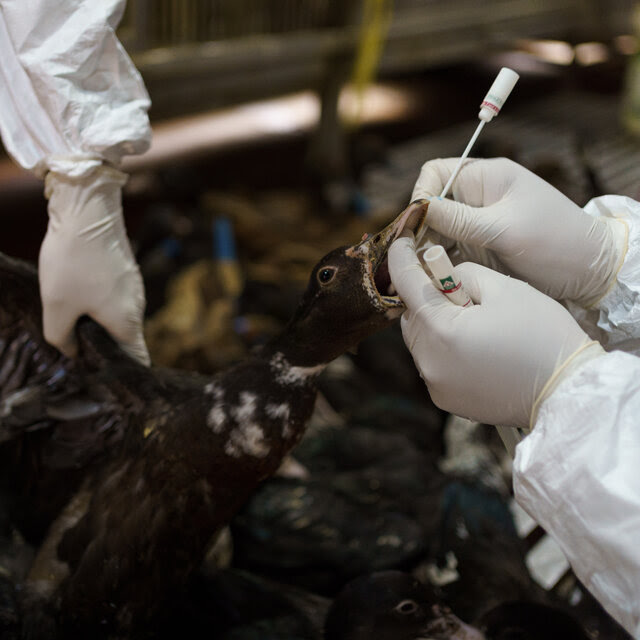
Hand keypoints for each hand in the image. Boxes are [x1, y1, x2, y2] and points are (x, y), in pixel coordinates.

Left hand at [39, 165, 149, 365]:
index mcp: (126, 323)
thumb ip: (61, 338)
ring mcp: (134, 289)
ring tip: (71, 324)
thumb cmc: (72, 262)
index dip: (124, 376)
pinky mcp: (126, 274)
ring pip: (119, 320)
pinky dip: (100, 308)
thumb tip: (71, 350)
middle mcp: (137, 308)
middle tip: (75, 354)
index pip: (138, 361)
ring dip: (99, 327)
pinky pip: (116, 301)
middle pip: (126, 342)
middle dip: (104, 352)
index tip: (106, 383)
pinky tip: (77, 297)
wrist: (88, 211)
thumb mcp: (56, 306)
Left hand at [388, 233, 600, 427]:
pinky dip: (444, 350)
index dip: (401, 258)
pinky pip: (433, 364)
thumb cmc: (541, 333)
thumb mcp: (503, 287)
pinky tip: (474, 347)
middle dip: (426, 298)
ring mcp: (436, 384)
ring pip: (420, 341)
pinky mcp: (446, 399)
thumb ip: (462, 273)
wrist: (568, 389)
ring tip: (472, 322)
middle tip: (456, 290)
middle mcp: (430, 361)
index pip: (406, 284)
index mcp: (441, 329)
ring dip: (435, 325)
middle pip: (411, 316)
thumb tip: (443, 276)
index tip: (402, 243)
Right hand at [412, 158, 626, 306]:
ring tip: (421, 270)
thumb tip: (418, 208)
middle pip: (432, 205)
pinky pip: (448, 250)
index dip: (421, 194)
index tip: (418, 222)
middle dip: (420, 227)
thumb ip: (459, 220)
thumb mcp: (503, 230)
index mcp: (486, 178)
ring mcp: (477, 224)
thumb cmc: (554, 241)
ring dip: (426, 247)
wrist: (587, 271)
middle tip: (414, 255)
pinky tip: (432, 275)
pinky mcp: (479, 248)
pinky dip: (438, 261)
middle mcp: (477, 198)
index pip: (436, 173)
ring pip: (436, 231)